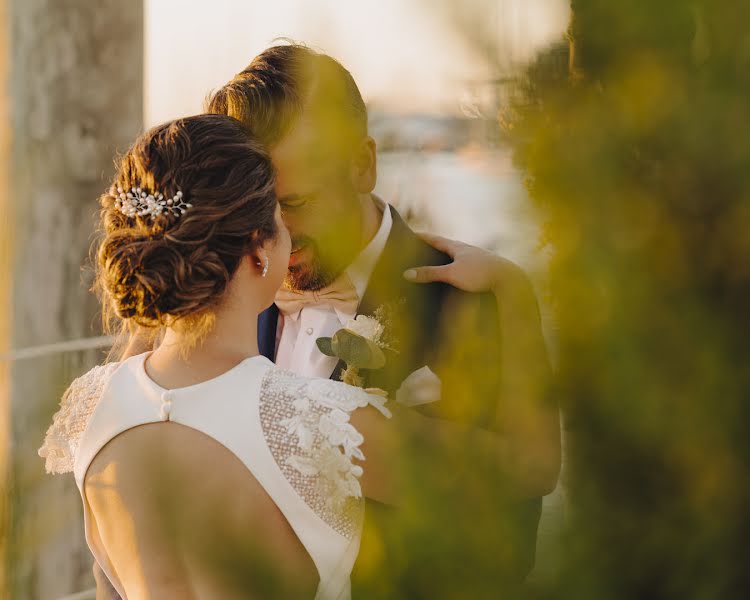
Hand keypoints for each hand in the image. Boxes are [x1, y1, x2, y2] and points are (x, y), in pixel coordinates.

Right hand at [403, 233, 524, 293]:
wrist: (509, 279)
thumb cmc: (480, 273)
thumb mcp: (452, 274)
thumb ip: (430, 273)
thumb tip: (407, 273)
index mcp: (456, 246)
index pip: (434, 238)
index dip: (420, 237)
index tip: (408, 235)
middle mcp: (465, 250)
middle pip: (444, 247)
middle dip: (430, 248)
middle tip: (415, 251)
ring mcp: (474, 259)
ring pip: (454, 257)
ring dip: (442, 260)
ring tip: (430, 265)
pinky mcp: (481, 270)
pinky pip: (461, 267)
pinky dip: (452, 269)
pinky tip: (450, 278)